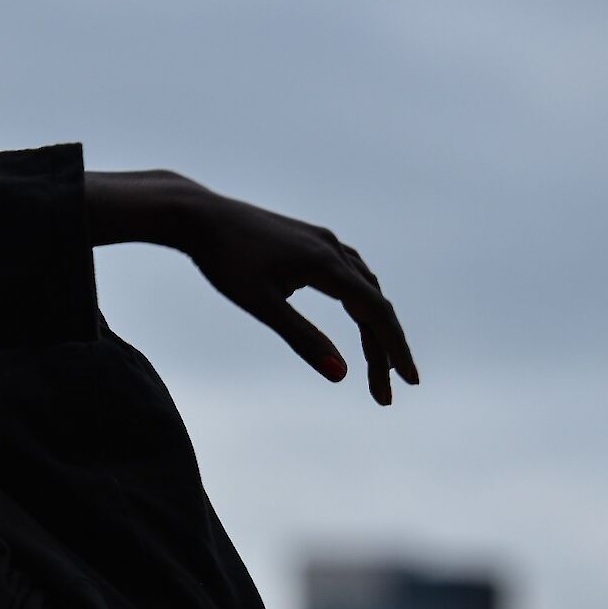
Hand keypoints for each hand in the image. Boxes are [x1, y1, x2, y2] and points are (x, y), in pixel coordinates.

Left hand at [179, 188, 418, 403]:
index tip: (409, 382)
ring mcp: (322, 241)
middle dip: (383, 349)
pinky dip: (360, 300)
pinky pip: (350, 273)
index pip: (376, 313)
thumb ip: (303, 338)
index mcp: (326, 265)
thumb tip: (342, 375)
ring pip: (364, 287)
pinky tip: (356, 312)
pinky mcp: (308, 239)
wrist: (198, 215)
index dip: (396, 349)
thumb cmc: (224, 260)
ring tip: (376, 363)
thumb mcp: (261, 305)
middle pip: (374, 304)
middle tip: (384, 394)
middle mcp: (332, 249)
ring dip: (374, 326)